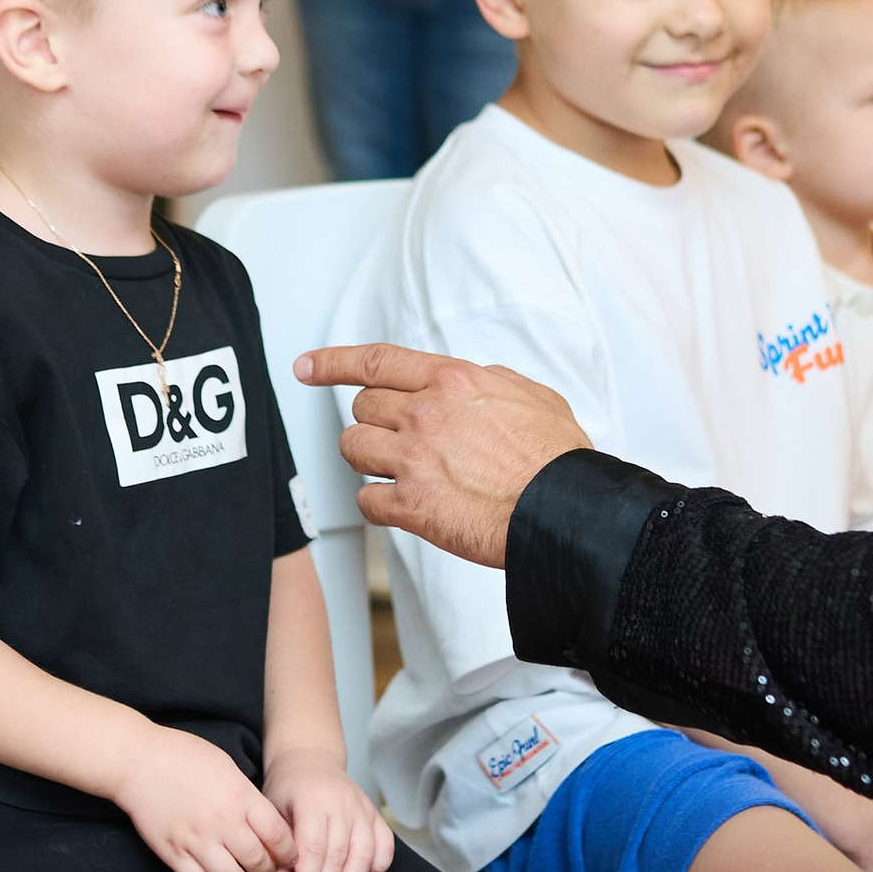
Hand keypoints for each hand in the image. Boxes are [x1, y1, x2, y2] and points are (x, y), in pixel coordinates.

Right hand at [114, 722, 296, 871]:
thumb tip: (265, 826)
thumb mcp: (227, 767)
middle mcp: (223, 822)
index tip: (289, 858)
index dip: (289, 853)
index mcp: (241, 797)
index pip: (278, 836)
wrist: (136, 761)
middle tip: (268, 871)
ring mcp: (197, 841)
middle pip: (259, 862)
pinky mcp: (173, 854)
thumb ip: (247, 797)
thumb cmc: (183, 756)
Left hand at [263, 751, 395, 871]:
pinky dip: (377, 866)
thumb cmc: (288, 788)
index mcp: (313, 800)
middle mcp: (342, 804)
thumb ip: (277, 846)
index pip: (313, 849)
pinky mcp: (375, 814)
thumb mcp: (271, 810)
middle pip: (337, 858)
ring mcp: (362, 809)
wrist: (310, 760)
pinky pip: (385, 845)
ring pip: (362, 856)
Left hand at [296, 344, 591, 569]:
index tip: (307, 366)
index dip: (333, 362)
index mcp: (453, 381)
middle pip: (363, 408)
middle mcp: (425, 414)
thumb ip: (489, 382)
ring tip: (399, 471)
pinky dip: (379, 504)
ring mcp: (413, 459)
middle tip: (399, 441)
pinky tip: (404, 506)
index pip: (376, 362)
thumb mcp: (531, 395)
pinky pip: (366, 500)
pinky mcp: (411, 505)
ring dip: (369, 460)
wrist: (565, 509)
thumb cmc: (557, 460)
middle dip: (375, 423)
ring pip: (354, 448)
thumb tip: (472, 382)